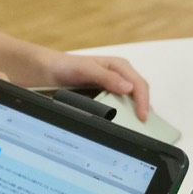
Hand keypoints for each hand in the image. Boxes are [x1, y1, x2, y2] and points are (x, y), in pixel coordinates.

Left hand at [34, 49, 149, 118]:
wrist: (48, 71)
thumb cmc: (67, 66)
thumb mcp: (87, 69)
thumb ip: (107, 77)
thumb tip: (128, 87)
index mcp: (120, 66)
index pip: (139, 84)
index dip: (143, 101)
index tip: (142, 116)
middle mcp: (119, 76)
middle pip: (138, 94)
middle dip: (143, 108)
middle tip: (144, 127)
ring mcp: (112, 87)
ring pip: (131, 101)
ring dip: (134, 113)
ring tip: (137, 128)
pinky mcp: (105, 96)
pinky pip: (119, 106)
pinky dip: (123, 115)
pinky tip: (123, 124)